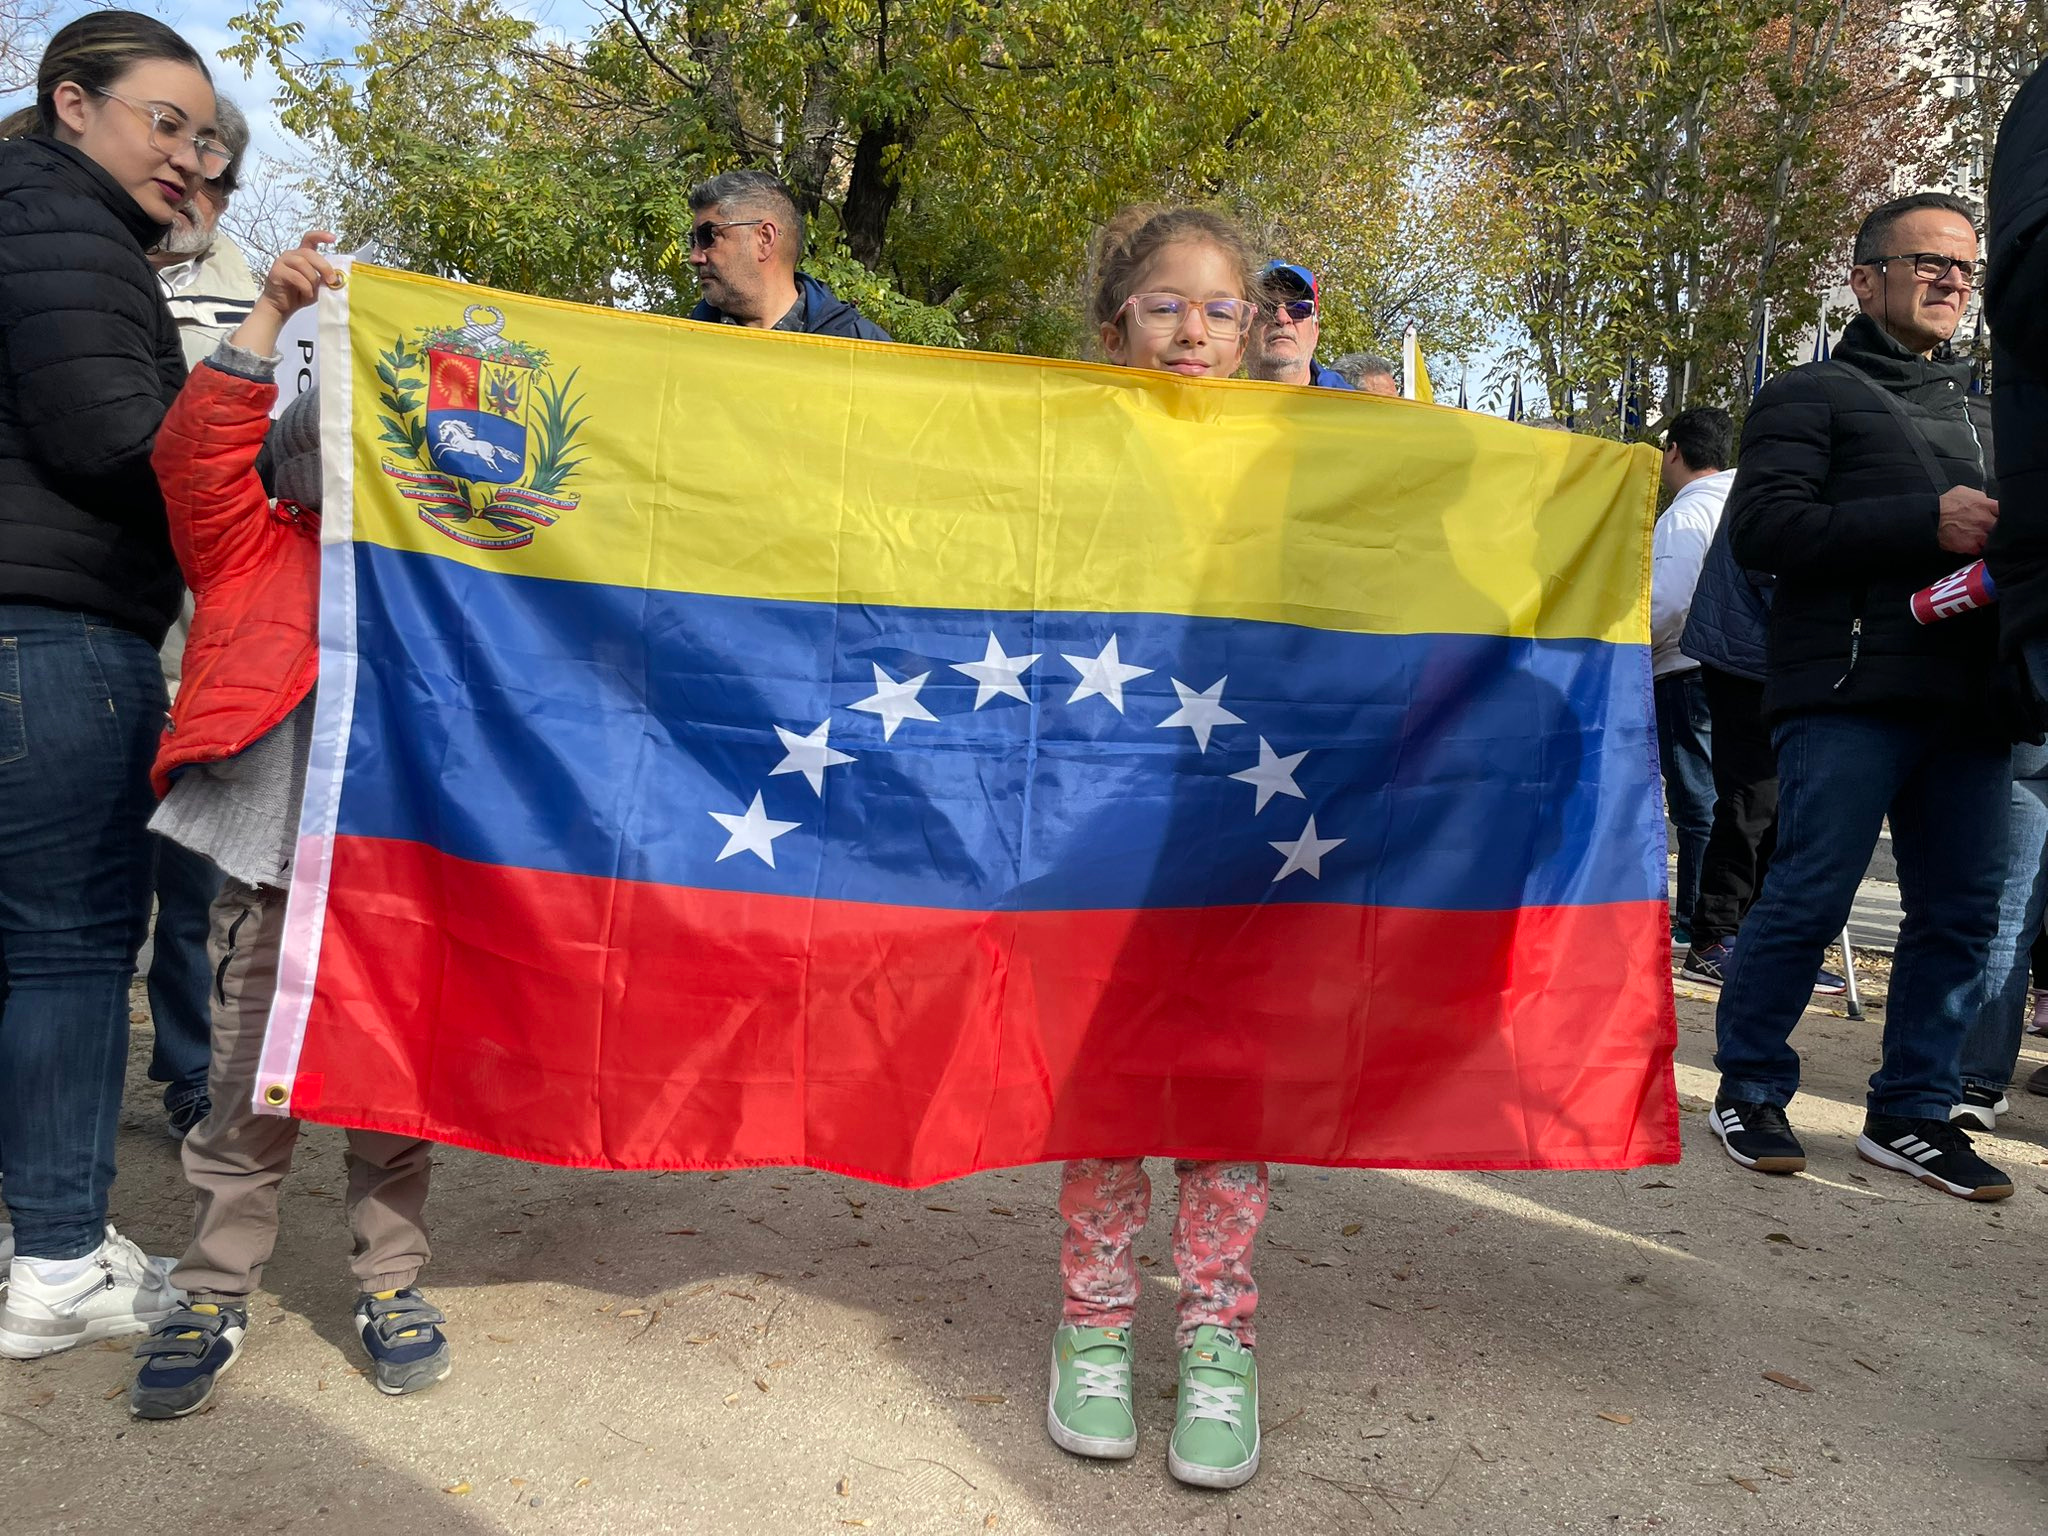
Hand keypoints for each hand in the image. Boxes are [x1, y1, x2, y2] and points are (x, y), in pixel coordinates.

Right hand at [228, 232, 340, 356]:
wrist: (281, 306)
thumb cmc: (300, 294)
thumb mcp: (317, 286)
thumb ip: (325, 279)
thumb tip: (337, 278)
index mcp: (303, 255)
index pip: (310, 239)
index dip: (321, 236)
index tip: (334, 238)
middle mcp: (291, 255)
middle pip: (309, 253)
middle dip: (324, 267)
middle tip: (332, 280)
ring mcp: (282, 261)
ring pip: (302, 264)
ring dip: (312, 279)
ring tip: (313, 291)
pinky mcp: (276, 271)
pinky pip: (296, 277)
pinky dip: (305, 287)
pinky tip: (306, 294)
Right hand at [1938, 486, 1998, 555]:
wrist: (1931, 518)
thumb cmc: (1944, 504)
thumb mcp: (1964, 491)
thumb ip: (1980, 496)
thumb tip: (1985, 500)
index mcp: (1987, 505)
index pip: (2006, 511)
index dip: (2003, 514)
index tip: (1998, 516)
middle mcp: (1986, 521)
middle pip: (2002, 527)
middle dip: (1997, 527)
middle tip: (1989, 526)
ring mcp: (1981, 535)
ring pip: (1993, 540)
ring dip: (1989, 539)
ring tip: (1980, 536)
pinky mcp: (1972, 547)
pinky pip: (1981, 550)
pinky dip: (1978, 548)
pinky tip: (1972, 543)